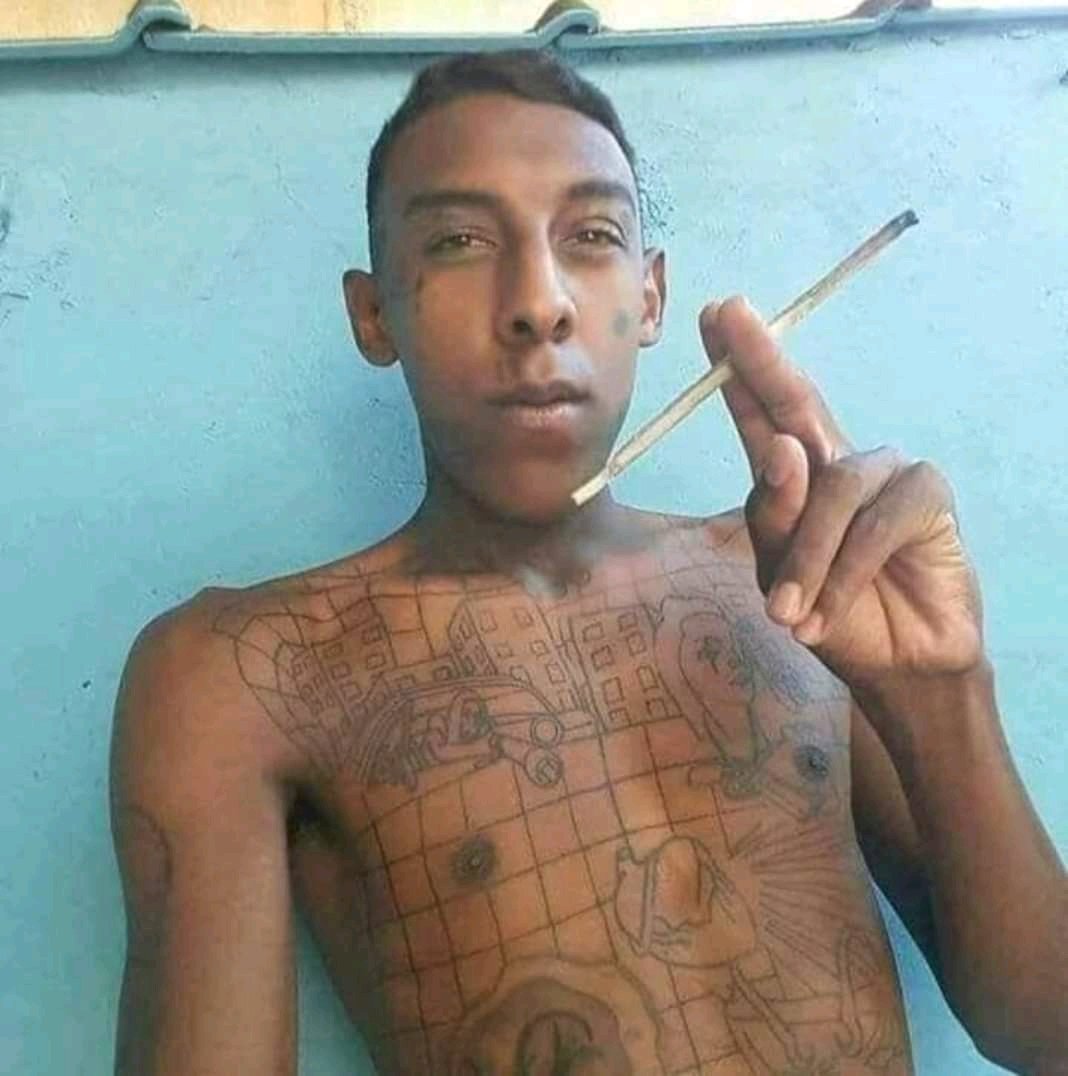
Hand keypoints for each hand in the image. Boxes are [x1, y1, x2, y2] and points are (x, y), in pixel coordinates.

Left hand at [701, 296, 983, 688]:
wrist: (894, 666)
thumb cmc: (830, 611)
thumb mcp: (779, 573)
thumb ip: (773, 518)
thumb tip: (782, 449)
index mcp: (795, 473)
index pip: (762, 413)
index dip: (737, 365)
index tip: (712, 315)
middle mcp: (837, 459)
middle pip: (797, 403)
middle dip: (758, 361)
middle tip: (729, 314)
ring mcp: (885, 470)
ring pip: (830, 491)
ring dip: (806, 558)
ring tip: (787, 615)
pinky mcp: (926, 493)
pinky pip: (875, 524)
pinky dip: (843, 574)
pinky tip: (823, 615)